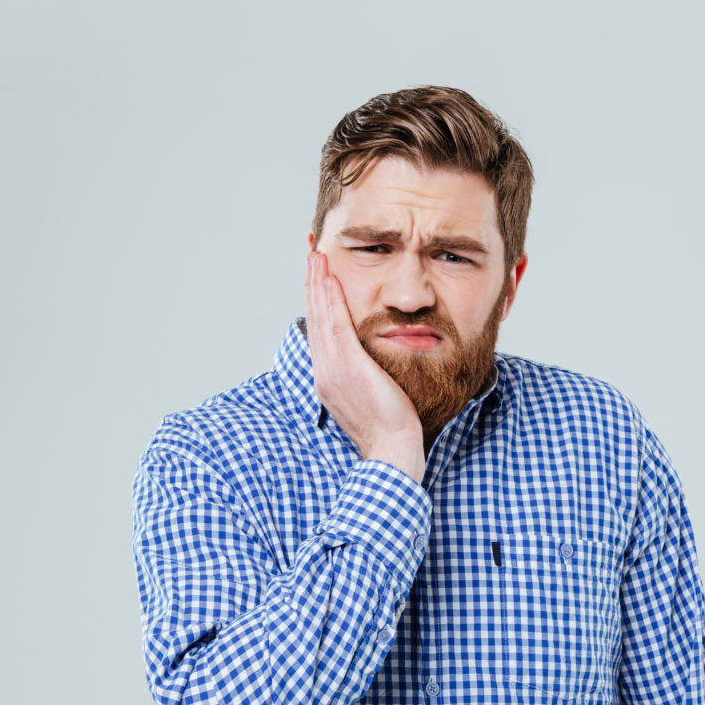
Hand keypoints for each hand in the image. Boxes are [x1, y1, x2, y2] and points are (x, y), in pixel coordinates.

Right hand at [305, 251, 425, 482]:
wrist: (392, 451)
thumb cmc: (389, 429)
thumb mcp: (370, 397)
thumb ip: (364, 375)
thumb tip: (370, 361)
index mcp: (327, 379)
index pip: (319, 331)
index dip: (315, 301)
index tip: (317, 277)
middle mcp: (324, 372)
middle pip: (314, 318)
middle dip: (311, 284)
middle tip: (312, 254)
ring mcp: (334, 370)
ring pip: (321, 318)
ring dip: (317, 284)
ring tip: (317, 256)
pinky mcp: (350, 369)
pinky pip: (338, 328)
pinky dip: (332, 302)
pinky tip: (331, 280)